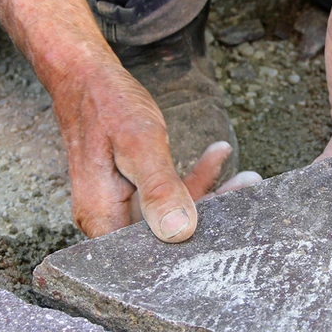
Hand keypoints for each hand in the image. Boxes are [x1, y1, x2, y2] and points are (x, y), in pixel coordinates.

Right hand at [0, 0, 246, 239]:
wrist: (84, 77)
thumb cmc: (107, 104)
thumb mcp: (139, 143)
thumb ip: (158, 189)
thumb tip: (178, 232)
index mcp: (102, 218)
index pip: (151, 253)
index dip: (190, 249)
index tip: (228, 228)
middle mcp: (107, 220)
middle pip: (164, 237)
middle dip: (210, 219)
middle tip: (246, 192)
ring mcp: (119, 207)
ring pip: (170, 216)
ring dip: (208, 195)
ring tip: (246, 178)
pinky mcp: (130, 192)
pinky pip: (166, 196)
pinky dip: (193, 179)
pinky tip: (217, 157)